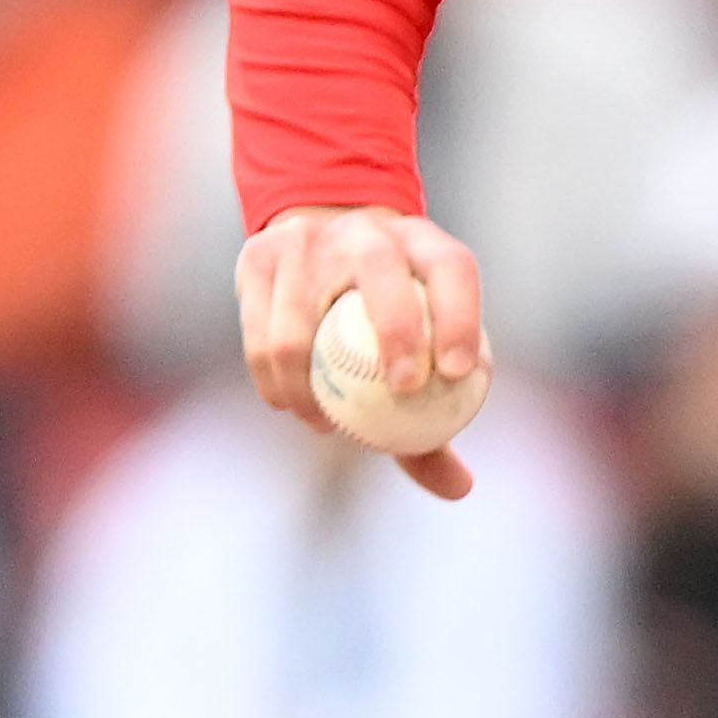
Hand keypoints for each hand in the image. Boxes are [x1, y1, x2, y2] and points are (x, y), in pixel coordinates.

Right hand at [239, 203, 493, 499]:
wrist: (320, 239)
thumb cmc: (387, 313)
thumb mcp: (419, 346)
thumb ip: (437, 416)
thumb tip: (459, 486)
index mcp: (421, 242)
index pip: (451, 269)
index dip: (459, 316)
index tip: (457, 374)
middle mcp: (365, 230)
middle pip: (380, 269)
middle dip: (397, 330)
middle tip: (404, 389)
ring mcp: (304, 239)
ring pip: (298, 324)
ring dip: (310, 387)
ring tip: (326, 423)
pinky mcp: (257, 256)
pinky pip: (260, 339)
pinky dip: (276, 383)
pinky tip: (294, 407)